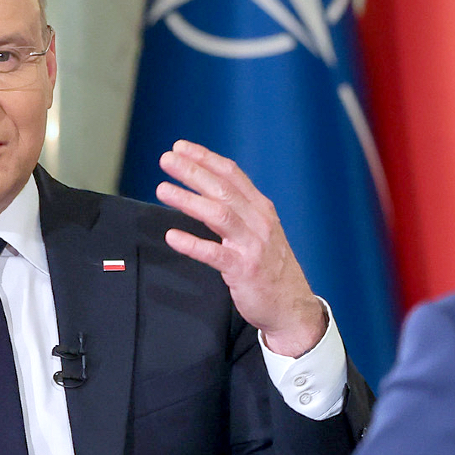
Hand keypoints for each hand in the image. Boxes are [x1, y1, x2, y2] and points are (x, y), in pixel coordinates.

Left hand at [156, 140, 327, 356]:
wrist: (292, 307)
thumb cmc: (271, 269)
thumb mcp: (261, 232)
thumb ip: (240, 212)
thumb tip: (209, 191)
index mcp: (261, 210)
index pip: (232, 175)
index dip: (206, 158)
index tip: (181, 147)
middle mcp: (259, 222)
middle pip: (223, 189)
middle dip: (193, 171)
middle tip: (166, 159)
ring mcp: (252, 246)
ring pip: (219, 214)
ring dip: (188, 200)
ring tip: (162, 190)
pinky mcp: (244, 270)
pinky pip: (215, 254)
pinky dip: (192, 244)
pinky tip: (172, 236)